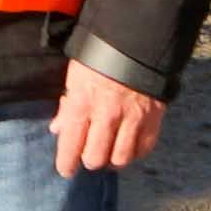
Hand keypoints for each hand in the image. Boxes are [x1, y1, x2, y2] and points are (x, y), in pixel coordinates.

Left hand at [50, 61, 166, 177]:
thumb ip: (67, 105)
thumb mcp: (76, 74)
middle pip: (96, 157)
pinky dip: (134, 153)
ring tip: (108, 155)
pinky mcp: (153, 118)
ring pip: (121, 158)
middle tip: (88, 155)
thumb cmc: (100, 55)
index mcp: (83, 101)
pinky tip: (127, 148)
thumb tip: (58, 129)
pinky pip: (143, 149)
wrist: (138, 40)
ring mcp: (133, 118)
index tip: (66, 170)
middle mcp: (107, 114)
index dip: (66, 162)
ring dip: (112, 160)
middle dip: (89, 160)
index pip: (71, 143)